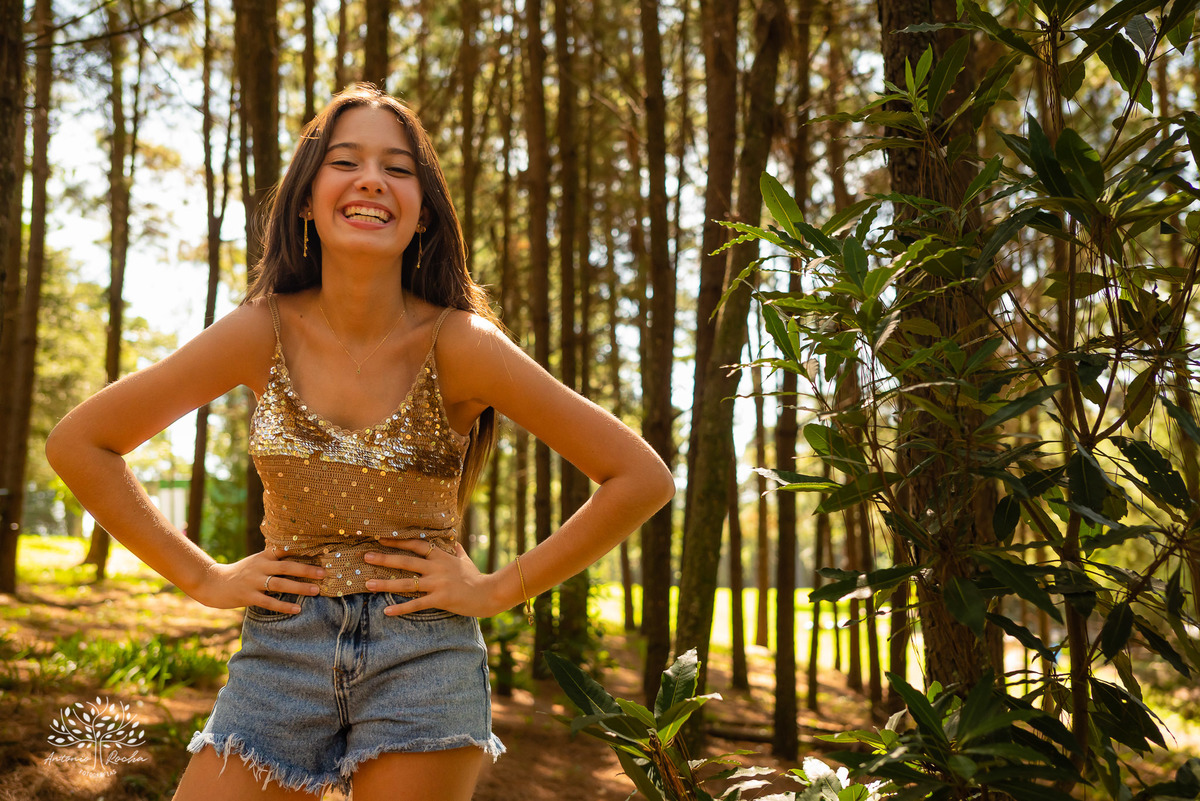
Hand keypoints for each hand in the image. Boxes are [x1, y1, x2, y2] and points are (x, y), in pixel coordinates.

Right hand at [191, 548, 325, 614]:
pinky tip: (297, 609)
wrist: (212, 583)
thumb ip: (274, 560)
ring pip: (280, 584)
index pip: (286, 551)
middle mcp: (259, 567)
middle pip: (287, 567)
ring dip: (300, 587)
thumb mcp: (256, 562)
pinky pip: (269, 602)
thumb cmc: (240, 573)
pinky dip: (284, 605)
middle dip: (307, 570)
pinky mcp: (248, 596)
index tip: (321, 554)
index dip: (303, 552)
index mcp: (263, 556)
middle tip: (324, 573)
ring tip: (316, 591)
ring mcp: (253, 582)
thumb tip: (298, 559)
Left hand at [364, 540, 499, 617]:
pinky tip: (387, 611)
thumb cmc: (477, 577)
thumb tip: (454, 541)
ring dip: (385, 583)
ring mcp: (437, 583)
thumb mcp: (465, 560)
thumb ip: (456, 551)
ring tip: (368, 584)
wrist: (489, 593)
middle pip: (406, 561)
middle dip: (384, 558)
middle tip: (365, 557)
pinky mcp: (440, 599)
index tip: (382, 537)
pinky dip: (401, 608)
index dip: (399, 540)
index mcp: (441, 556)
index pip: (417, 544)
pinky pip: (416, 604)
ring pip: (407, 583)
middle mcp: (436, 568)